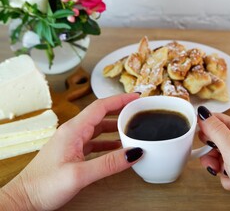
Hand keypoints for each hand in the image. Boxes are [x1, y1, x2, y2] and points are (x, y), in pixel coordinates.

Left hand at [0, 93, 142, 210]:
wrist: (23, 200)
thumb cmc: (43, 186)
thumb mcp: (79, 175)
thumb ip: (108, 164)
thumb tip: (134, 152)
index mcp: (73, 130)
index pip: (100, 106)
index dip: (120, 99)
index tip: (136, 97)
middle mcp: (72, 132)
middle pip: (100, 114)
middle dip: (120, 110)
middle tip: (138, 110)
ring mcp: (72, 142)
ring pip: (98, 127)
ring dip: (115, 126)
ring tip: (131, 127)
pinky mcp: (72, 152)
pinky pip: (94, 141)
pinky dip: (108, 142)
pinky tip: (117, 148)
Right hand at [197, 106, 229, 210]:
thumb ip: (215, 129)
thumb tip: (202, 112)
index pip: (213, 119)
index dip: (203, 129)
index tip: (200, 141)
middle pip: (213, 140)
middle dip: (210, 153)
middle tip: (216, 161)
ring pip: (217, 157)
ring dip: (218, 168)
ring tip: (227, 173)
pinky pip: (224, 170)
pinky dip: (226, 177)